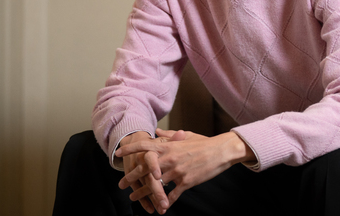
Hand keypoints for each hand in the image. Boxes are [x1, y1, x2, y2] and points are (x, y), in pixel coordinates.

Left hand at [116, 129, 254, 211]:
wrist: (221, 151)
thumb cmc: (204, 142)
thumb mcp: (186, 135)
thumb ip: (169, 136)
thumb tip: (156, 132)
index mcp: (169, 147)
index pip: (145, 146)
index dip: (131, 149)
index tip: (118, 153)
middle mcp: (170, 159)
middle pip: (145, 168)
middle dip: (131, 176)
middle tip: (121, 184)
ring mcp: (177, 171)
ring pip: (155, 185)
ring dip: (143, 193)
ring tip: (134, 198)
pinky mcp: (186, 182)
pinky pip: (172, 195)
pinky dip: (165, 202)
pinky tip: (160, 208)